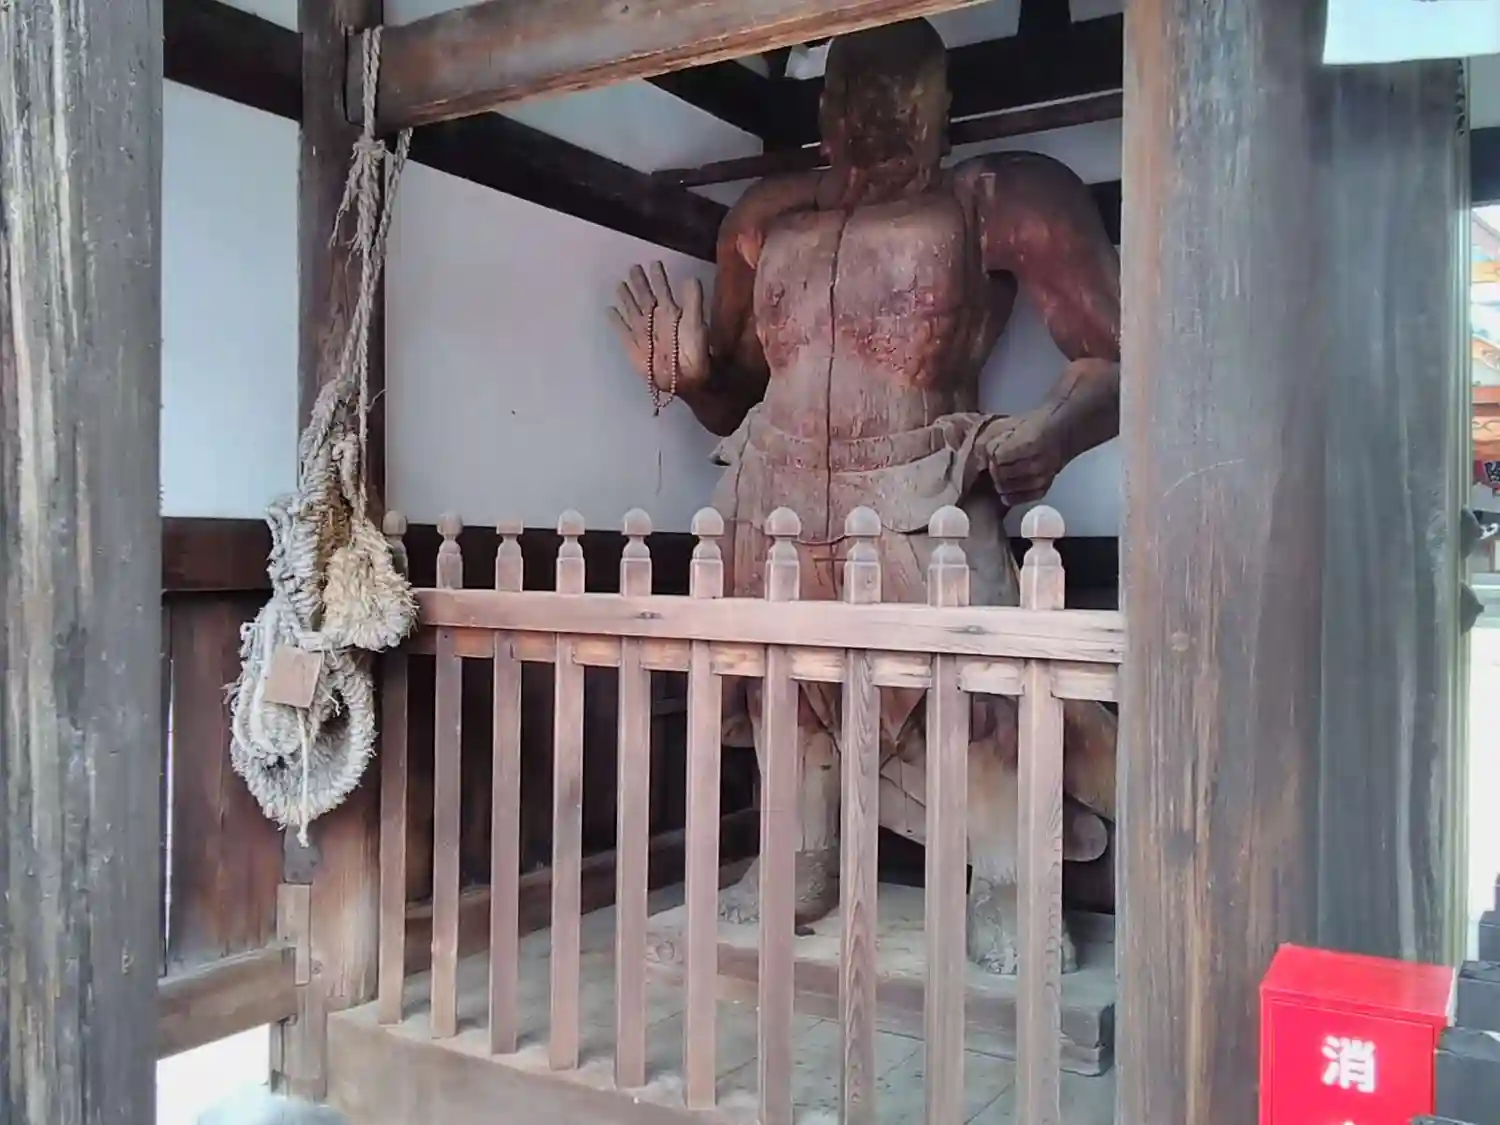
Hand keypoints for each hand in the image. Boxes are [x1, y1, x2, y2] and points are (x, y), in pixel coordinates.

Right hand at [609, 262, 709, 399]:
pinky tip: (609, 310)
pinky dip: (615, 321)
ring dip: (626, 297)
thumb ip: (693, 301)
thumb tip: (690, 277)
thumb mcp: (695, 324)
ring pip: (632, 310)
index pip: (662, 289)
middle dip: (639, 282)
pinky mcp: (634, 346)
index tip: (654, 262)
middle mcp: (655, 320)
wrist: (685, 379)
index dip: (658, 277)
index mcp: (670, 313)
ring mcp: (643, 332)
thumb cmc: (694, 352)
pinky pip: (621, 330)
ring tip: (620, 284)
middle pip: (644, 296)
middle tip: (633, 267)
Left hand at [980, 408, 1065, 506]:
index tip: (996, 448)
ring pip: (1005, 488)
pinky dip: (1008, 492)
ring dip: (1000, 480)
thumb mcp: (1007, 423)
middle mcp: (1035, 466)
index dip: (992, 453)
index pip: (997, 457)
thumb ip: (988, 439)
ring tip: (1005, 469)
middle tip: (999, 460)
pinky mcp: (1041, 490)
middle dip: (994, 467)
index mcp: (1028, 444)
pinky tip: (1009, 482)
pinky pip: (1015, 499)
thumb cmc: (1033, 425)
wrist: (1062, 433)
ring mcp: (1040, 480)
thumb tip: (978, 460)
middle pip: (999, 475)